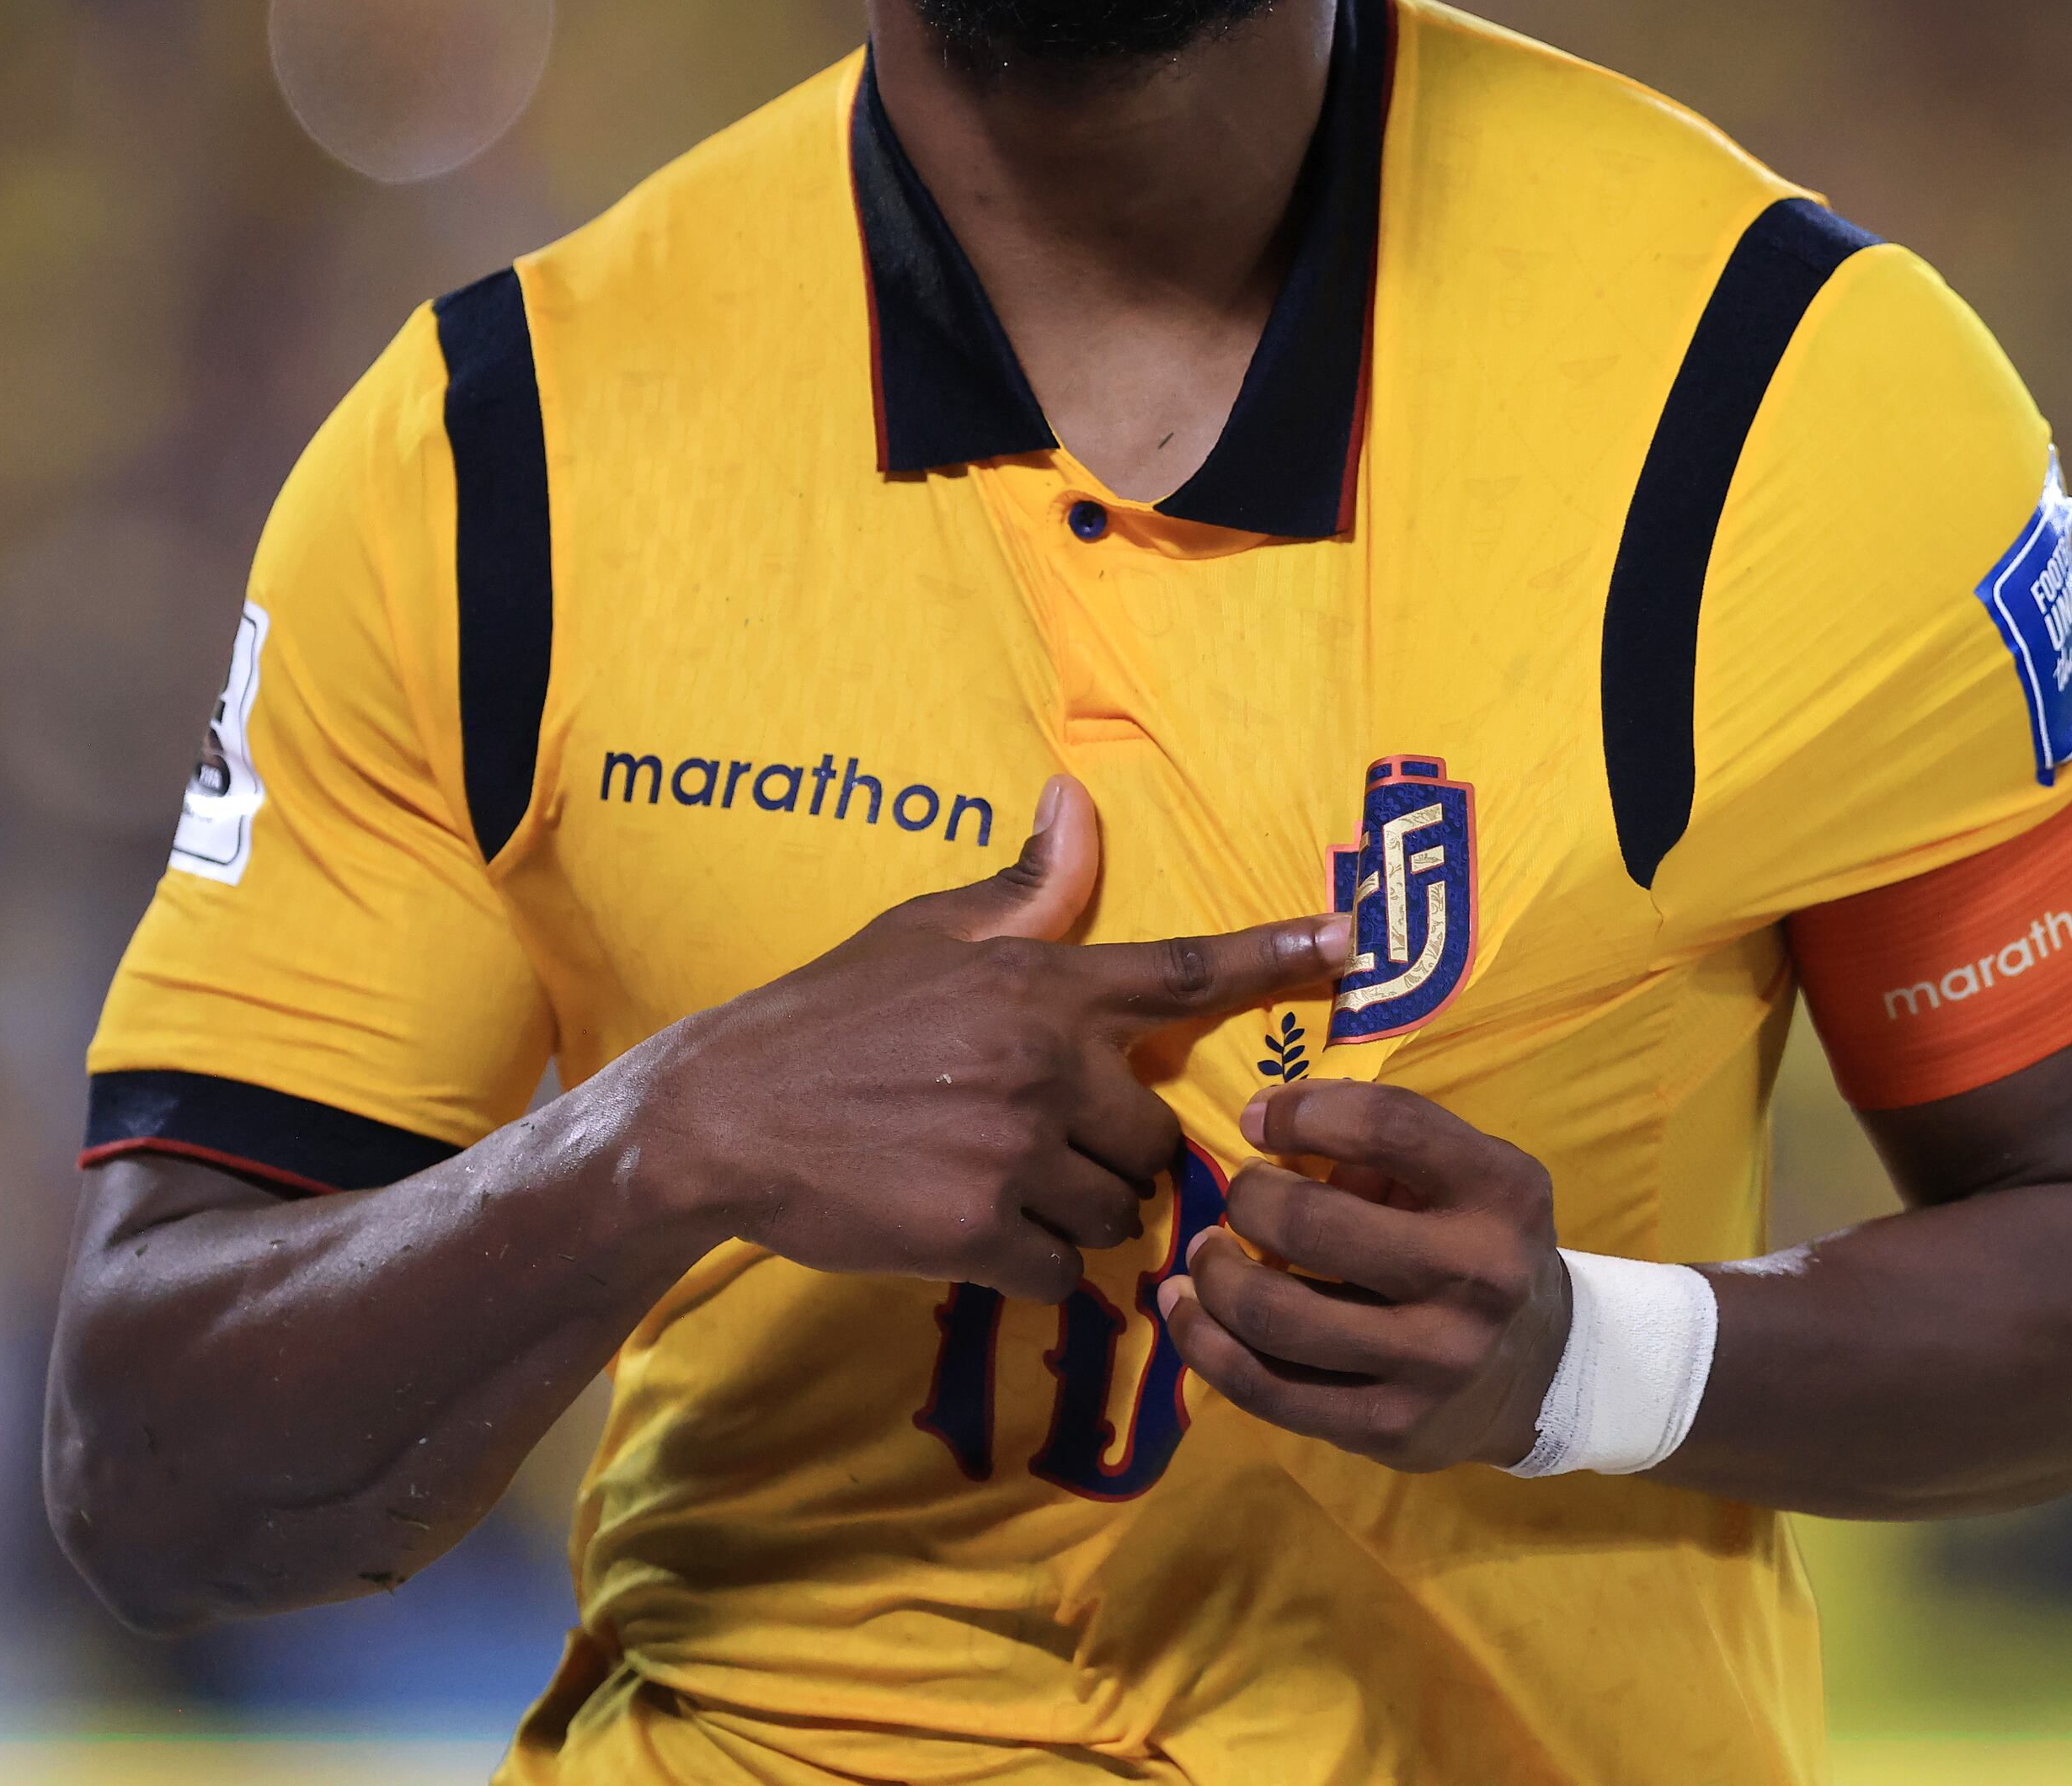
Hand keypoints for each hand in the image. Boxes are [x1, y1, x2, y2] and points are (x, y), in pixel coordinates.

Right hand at [637, 778, 1345, 1299]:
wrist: (718, 1120)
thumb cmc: (826, 1019)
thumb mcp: (923, 935)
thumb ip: (1024, 892)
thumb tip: (1077, 802)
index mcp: (1039, 986)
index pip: (1182, 971)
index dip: (1274, 954)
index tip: (1353, 940)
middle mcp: (1042, 1064)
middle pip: (1154, 1134)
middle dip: (1112, 1148)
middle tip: (1034, 1140)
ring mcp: (1013, 1152)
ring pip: (1114, 1208)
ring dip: (1073, 1210)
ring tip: (990, 1180)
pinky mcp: (977, 1233)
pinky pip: (1061, 1269)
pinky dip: (1030, 1264)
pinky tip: (967, 1229)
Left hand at [1156, 1081, 1573, 1472]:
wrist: (1541, 1372)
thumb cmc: (1476, 1245)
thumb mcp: (1465, 1173)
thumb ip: (1382, 1143)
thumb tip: (1264, 1124)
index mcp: (1501, 1191)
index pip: (1386, 1126)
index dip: (1300, 1112)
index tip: (1256, 1120)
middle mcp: (1476, 1277)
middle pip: (1313, 1223)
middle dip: (1248, 1199)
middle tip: (1239, 1197)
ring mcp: (1433, 1362)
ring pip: (1275, 1314)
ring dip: (1215, 1273)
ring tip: (1205, 1252)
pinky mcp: (1389, 1427)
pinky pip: (1266, 1389)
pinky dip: (1204, 1344)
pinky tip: (1187, 1310)